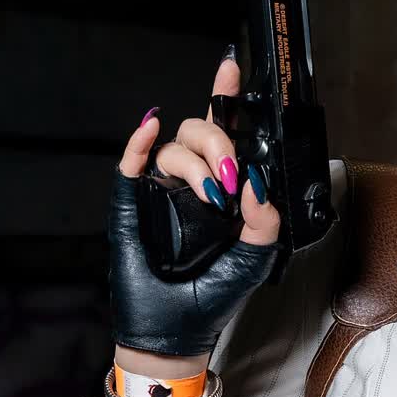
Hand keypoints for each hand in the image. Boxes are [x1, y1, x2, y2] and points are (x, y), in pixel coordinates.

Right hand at [110, 55, 284, 358]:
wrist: (178, 329)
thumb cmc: (213, 294)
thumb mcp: (255, 256)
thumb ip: (265, 218)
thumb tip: (255, 181)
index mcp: (219, 188)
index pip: (223, 134)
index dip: (225, 97)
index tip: (231, 66)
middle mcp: (188, 183)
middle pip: (199, 134)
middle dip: (221, 146)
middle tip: (232, 180)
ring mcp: (157, 192)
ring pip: (172, 150)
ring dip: (197, 164)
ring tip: (212, 198)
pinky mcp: (130, 204)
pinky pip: (130, 164)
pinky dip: (139, 142)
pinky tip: (151, 129)